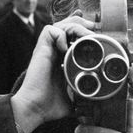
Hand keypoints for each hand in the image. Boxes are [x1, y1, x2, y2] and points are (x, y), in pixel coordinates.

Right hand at [11, 13, 95, 132]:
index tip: (96, 31)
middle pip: (66, 25)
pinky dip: (61, 35)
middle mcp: (53, 51)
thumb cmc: (49, 106)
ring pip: (59, 25)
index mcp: (61, 59)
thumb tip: (97, 104)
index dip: (82, 30)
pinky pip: (50, 31)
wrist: (34, 109)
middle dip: (81, 23)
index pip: (71, 36)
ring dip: (75, 26)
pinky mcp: (40, 50)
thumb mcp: (73, 98)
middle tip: (93, 28)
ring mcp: (47, 50)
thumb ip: (84, 96)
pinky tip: (67, 48)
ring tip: (87, 35)